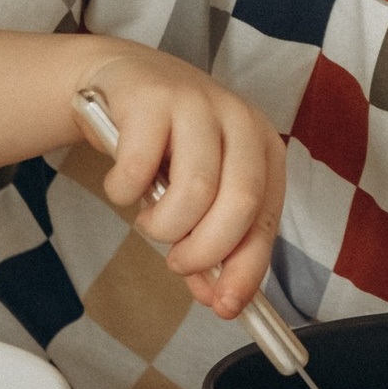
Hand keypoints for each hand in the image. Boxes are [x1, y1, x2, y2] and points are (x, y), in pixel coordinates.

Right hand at [67, 47, 282, 317]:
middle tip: (177, 263)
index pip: (266, 219)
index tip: (223, 305)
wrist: (122, 83)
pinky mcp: (152, 98)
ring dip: (164, 226)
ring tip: (150, 220)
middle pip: (239, 203)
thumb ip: (213, 242)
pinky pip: (138, 170)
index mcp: (263, 147)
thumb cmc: (167, 145)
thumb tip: (217, 297)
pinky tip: (122, 184)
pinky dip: (124, 192)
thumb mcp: (200, 192)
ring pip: (194, 190)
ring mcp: (197, 103)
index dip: (246, 268)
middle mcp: (239, 120)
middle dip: (204, 250)